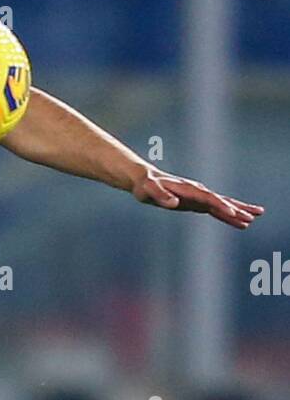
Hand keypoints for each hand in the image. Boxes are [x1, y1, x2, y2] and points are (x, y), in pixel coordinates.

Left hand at [131, 167, 263, 229]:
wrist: (144, 179)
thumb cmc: (145, 185)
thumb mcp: (148, 190)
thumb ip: (160, 196)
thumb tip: (173, 204)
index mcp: (188, 189)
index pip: (208, 199)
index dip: (220, 206)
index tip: (233, 213)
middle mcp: (196, 191)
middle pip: (221, 200)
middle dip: (238, 208)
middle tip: (255, 215)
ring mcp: (197, 197)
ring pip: (221, 204)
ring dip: (237, 211)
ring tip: (255, 217)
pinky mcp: (195, 203)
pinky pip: (214, 209)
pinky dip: (226, 214)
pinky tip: (237, 219)